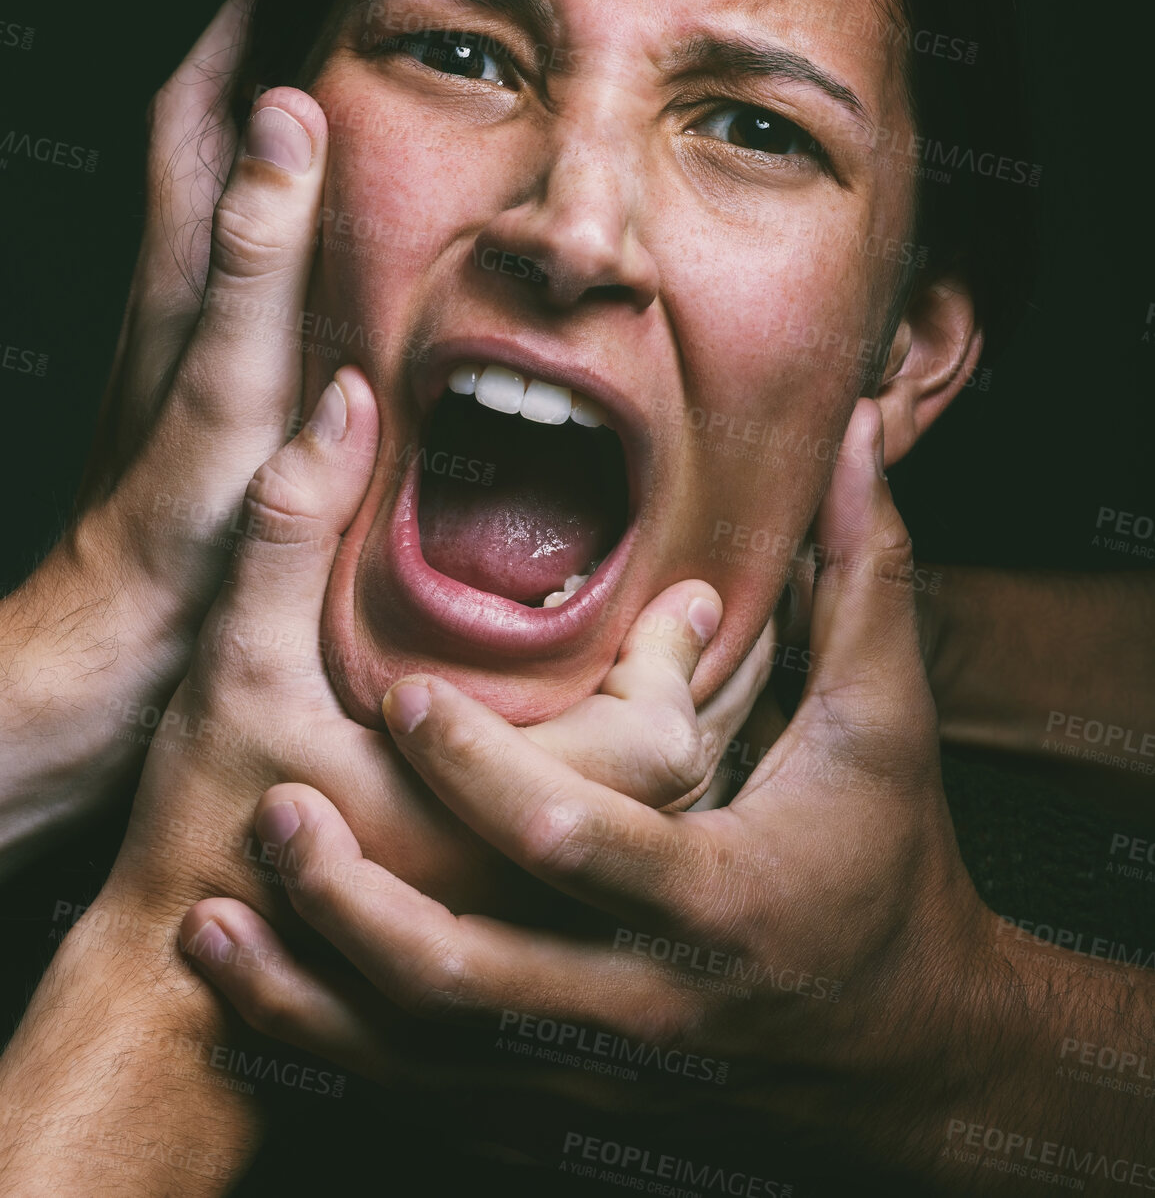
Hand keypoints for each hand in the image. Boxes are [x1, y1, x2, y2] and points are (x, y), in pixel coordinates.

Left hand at [0, 0, 330, 865]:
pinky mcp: (207, 396)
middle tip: (328, 7)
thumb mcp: (220, 394)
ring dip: (267, 139)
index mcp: (180, 281)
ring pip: (224, 205)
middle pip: (202, 142)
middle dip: (250, 60)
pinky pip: (247, 276)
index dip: (234, 26)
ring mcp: (186, 346)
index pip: (195, 111)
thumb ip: (253, 263)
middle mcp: (174, 300)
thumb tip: (283, 123)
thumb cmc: (167, 545)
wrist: (107, 663)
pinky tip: (333, 252)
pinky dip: (284, 228)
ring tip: (341, 98)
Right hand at [0, 368, 780, 1195]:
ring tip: (690, 688)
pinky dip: (643, 828)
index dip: (673, 660)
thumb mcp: (241, 657)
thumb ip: (294, 523)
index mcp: (489, 821)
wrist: (170, 992)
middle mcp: (531, 893)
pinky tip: (633, 787)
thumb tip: (349, 399)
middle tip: (694, 630)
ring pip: (658, 854)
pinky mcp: (509, 970)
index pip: (653, 743)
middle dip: (691, 700)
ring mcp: (529, 941)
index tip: (690, 597)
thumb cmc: (207, 822)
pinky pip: (614, 896)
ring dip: (680, 765)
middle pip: (679, 798)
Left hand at [182, 401, 999, 1187]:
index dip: (482, 775)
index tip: (404, 700)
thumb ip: (863, 570)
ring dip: (310, 995)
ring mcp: (596, 1072)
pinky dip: (339, 1054)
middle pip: (472, 979)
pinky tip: (259, 998)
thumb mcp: (884, 718)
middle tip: (269, 809)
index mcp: (717, 896)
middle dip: (358, 903)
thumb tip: (854, 426)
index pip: (579, 843)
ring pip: (426, 1062)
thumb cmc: (886, 863)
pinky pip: (431, 1098)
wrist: (901, 1050)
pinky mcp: (566, 1106)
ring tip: (211, 920)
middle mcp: (645, 1003)